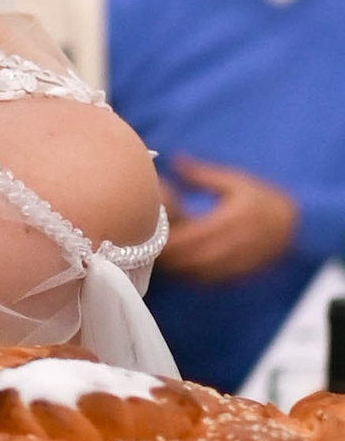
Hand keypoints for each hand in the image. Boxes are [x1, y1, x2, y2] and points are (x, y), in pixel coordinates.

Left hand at [158, 156, 298, 282]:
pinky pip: (209, 280)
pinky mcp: (239, 274)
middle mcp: (234, 245)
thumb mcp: (236, 181)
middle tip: (144, 244)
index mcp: (231, 220)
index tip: (149, 230)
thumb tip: (175, 161)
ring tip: (158, 255)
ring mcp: (237, 263)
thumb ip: (203, 175)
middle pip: (191, 258)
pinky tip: (179, 264)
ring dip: (176, 267)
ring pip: (198, 273)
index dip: (168, 238)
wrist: (295, 225)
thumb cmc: (262, 199)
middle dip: (167, 255)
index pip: (192, 236)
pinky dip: (190, 275)